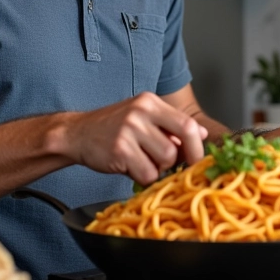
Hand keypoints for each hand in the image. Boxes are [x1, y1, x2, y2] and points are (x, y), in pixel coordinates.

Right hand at [63, 92, 207, 185]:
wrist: (77, 133)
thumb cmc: (113, 128)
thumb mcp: (143, 117)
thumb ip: (171, 124)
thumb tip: (202, 133)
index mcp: (150, 102)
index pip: (188, 124)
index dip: (197, 147)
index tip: (198, 160)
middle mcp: (141, 112)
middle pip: (178, 146)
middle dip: (178, 161)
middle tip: (170, 166)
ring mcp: (129, 130)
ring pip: (164, 162)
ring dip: (156, 169)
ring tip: (141, 160)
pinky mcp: (120, 150)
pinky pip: (146, 174)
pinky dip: (142, 177)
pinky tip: (129, 166)